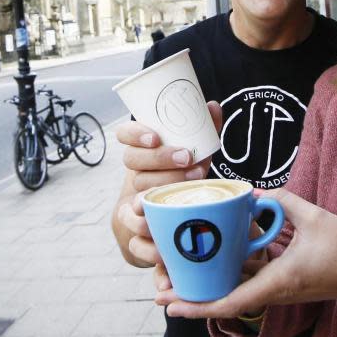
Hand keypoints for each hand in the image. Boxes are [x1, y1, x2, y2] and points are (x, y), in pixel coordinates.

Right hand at [112, 101, 222, 266]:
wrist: (173, 215)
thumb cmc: (185, 173)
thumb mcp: (195, 150)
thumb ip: (204, 127)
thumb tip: (212, 106)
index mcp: (142, 149)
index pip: (124, 135)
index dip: (135, 134)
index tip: (155, 137)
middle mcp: (135, 172)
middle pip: (133, 161)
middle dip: (160, 159)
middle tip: (186, 157)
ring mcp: (134, 198)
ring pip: (138, 190)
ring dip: (165, 185)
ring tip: (193, 180)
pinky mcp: (139, 227)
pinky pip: (135, 230)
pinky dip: (151, 230)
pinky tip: (168, 226)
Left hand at [158, 188, 336, 319]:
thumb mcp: (316, 216)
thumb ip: (281, 201)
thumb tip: (252, 192)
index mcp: (279, 281)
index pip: (231, 301)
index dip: (197, 306)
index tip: (170, 305)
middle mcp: (275, 289)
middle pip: (225, 297)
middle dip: (192, 295)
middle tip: (160, 285)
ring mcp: (280, 286)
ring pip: (236, 287)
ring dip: (208, 282)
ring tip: (178, 269)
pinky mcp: (286, 279)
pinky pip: (252, 276)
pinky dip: (232, 269)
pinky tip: (216, 252)